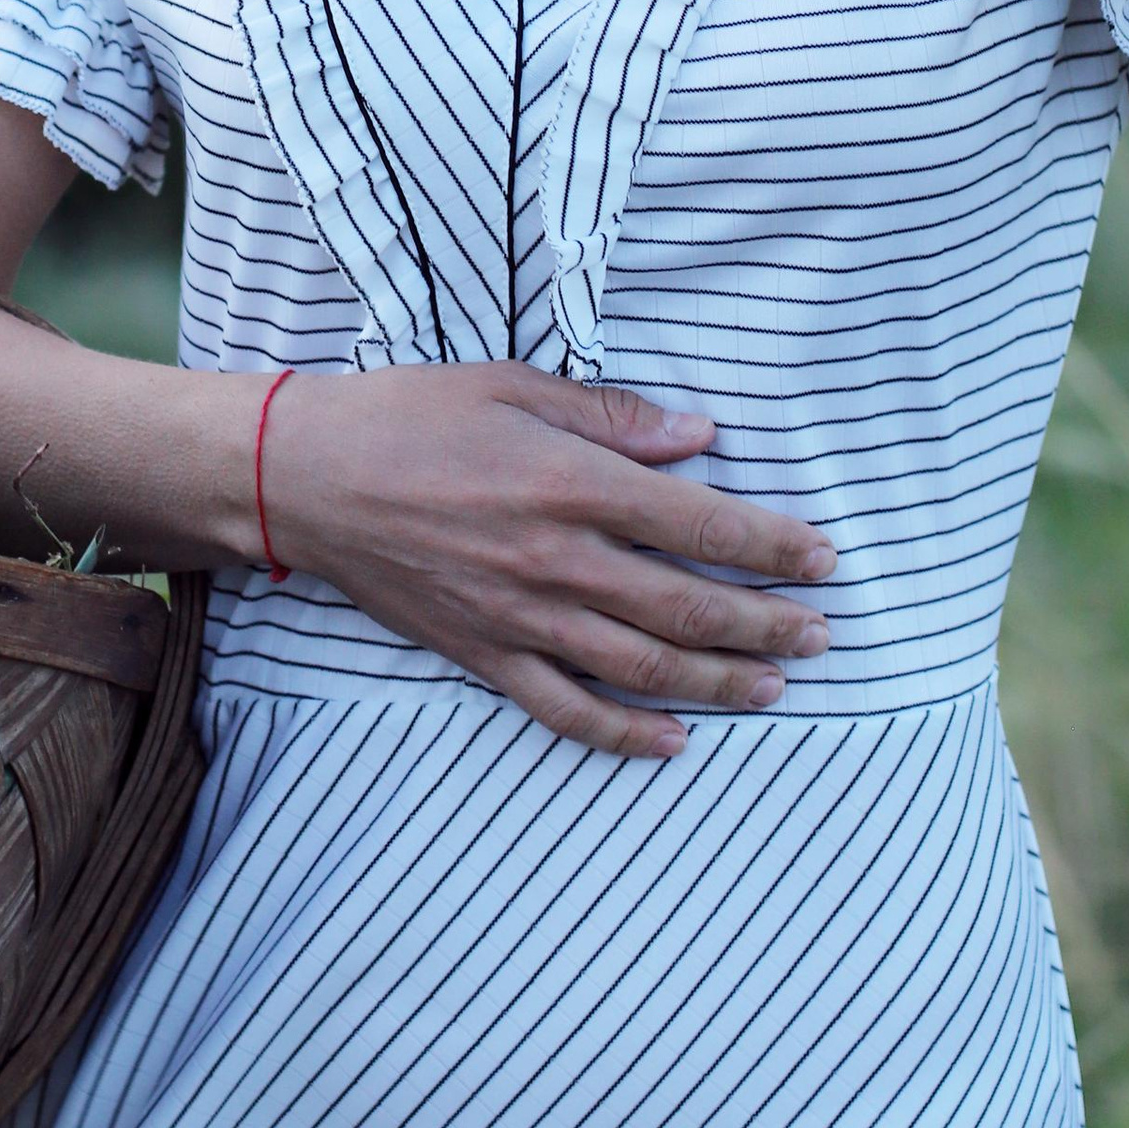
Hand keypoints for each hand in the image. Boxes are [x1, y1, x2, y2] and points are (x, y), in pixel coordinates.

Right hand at [257, 364, 834, 761]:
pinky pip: (564, 709)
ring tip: (775, 684)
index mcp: (569, 482)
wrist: (305, 478)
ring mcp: (519, 616)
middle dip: (765, 622)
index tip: (823, 558)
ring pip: (641, 665)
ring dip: (717, 679)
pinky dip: (622, 734)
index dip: (770, 546)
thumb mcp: (512, 385)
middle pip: (685, 605)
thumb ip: (611, 416)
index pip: (699, 524)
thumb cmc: (409, 415)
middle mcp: (555, 559)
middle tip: (823, 633)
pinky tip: (672, 742)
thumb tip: (699, 436)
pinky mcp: (483, 654)